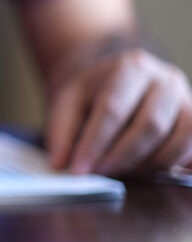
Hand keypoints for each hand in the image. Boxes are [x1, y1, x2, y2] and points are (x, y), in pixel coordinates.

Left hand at [46, 48, 191, 175]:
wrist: (121, 81)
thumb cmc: (94, 93)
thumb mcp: (68, 102)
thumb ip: (62, 131)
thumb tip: (61, 163)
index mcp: (129, 67)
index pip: (113, 109)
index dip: (95, 144)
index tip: (80, 169)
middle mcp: (165, 78)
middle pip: (149, 125)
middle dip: (121, 157)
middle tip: (99, 174)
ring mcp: (186, 98)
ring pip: (178, 138)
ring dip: (148, 163)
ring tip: (121, 172)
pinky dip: (172, 164)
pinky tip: (148, 170)